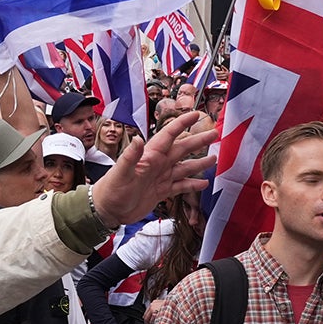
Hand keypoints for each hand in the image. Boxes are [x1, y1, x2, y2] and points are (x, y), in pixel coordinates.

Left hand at [90, 111, 219, 228]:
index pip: (168, 135)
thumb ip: (130, 156)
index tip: (195, 113)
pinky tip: (204, 183)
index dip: (182, 123)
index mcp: (150, 156)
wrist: (107, 210)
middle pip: (182, 149)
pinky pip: (180, 186)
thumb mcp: (121, 173)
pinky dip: (192, 185)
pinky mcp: (161, 192)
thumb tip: (138, 139)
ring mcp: (160, 178)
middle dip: (198, 141)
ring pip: (184, 168)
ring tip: (215, 158)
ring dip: (199, 163)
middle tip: (214, 133)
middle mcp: (157, 164)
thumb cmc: (111, 190)